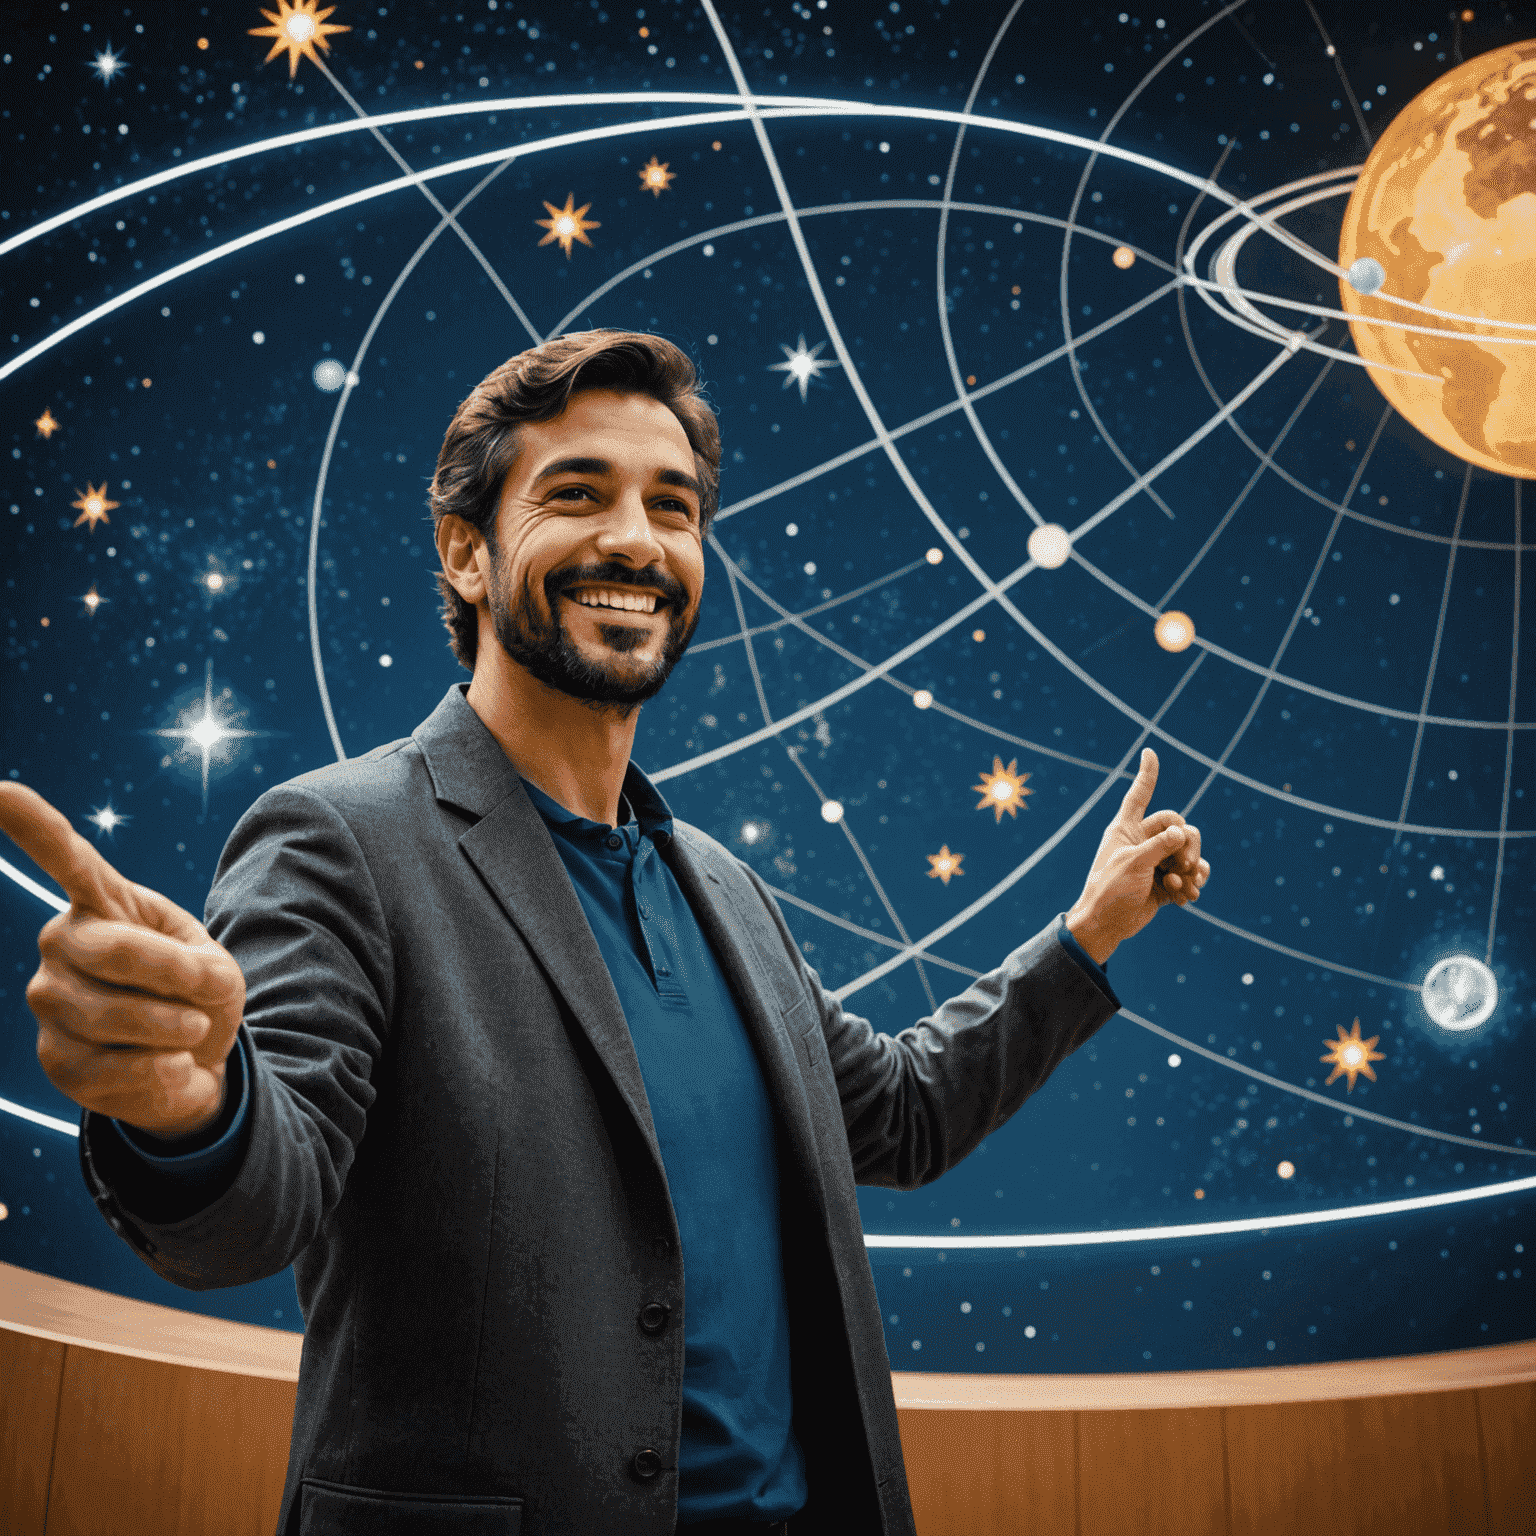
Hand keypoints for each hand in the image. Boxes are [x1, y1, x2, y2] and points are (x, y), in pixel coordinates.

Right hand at [0, 782, 244, 1139]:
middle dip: (176, 981)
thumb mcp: (216, 971)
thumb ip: (191, 968)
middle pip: (115, 953)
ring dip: (177, 1028)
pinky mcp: (55, 1059)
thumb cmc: (199, 999)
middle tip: (200, 1000)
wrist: (193, 1062)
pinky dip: (164, 1070)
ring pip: (117, 1015)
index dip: (32, 824)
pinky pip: (118, 1067)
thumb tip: (157, 983)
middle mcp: (61, 944)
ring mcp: (50, 1001)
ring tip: (185, 1030)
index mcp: (103, 905)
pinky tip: (166, 1064)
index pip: (68, 859)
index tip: (0, 789)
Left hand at [1065, 748, 1210, 964]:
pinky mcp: (1166, 882)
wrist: (1107, 925)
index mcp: (1125, 829)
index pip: (1138, 795)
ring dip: (1192, 868)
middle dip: (1188, 845)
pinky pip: (1190, 874)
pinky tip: (1186, 897)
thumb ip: (1159, 845)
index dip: (1146, 775)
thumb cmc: (1109, 891)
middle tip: (1183, 865)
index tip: (1149, 751)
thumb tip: (1182, 832)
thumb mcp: (1133, 864)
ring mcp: (1156, 861)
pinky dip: (1192, 884)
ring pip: (1189, 851)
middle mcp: (1142, 841)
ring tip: (1184, 885)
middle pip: (1179, 827)